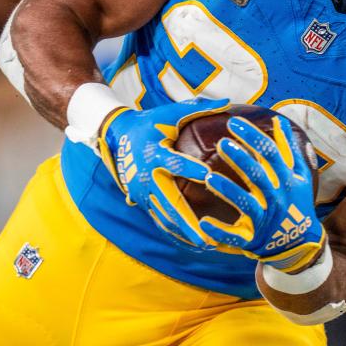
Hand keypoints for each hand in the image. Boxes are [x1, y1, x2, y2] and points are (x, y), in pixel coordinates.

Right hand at [98, 98, 228, 247]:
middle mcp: (148, 176)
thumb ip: (199, 108)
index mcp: (156, 153)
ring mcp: (143, 192)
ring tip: (205, 243)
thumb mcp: (170, 114)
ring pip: (164, 216)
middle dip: (187, 220)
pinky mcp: (142, 199)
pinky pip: (159, 218)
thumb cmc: (150, 124)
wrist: (117, 137)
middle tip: (206, 235)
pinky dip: (175, 231)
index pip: (174, 162)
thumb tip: (228, 102)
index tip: (207, 174)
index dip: (190, 167)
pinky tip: (191, 242)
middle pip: (169, 201)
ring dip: (184, 231)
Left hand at [198, 116, 324, 272]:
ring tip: (210, 177)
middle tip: (221, 143)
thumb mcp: (298, 175)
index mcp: (286, 180)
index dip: (252, 137)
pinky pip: (234, 236)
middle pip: (258, 176)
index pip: (270, 153)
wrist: (300, 244)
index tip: (233, 122)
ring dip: (229, 191)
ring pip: (247, 205)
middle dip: (241, 159)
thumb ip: (287, 148)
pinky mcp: (252, 239)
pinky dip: (219, 231)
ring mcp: (265, 219)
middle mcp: (276, 198)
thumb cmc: (296, 202)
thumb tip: (280, 121)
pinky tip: (203, 222)